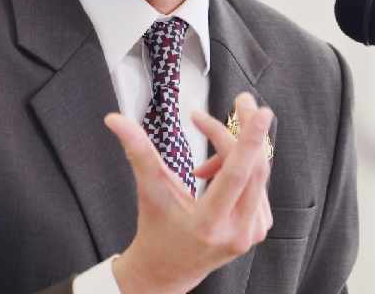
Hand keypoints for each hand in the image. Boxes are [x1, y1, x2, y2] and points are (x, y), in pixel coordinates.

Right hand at [104, 92, 273, 293]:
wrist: (167, 271)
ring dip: (235, 156)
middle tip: (242, 103)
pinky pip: (258, 186)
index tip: (258, 112)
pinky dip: (241, 172)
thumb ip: (138, 152)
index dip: (249, 141)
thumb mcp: (149, 191)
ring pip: (257, 175)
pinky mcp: (258, 228)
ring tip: (204, 165)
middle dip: (249, 132)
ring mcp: (251, 232)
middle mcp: (236, 230)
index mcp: (209, 223)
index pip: (238, 175)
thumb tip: (116, 119)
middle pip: (255, 169)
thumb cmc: (156, 231)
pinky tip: (219, 177)